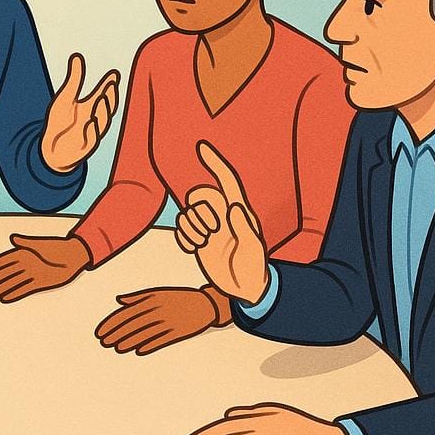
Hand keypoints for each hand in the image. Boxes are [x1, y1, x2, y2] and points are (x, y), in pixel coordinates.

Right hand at [0, 234, 89, 302]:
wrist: (76, 256)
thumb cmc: (59, 247)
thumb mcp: (42, 245)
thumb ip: (26, 243)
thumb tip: (13, 238)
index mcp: (23, 253)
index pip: (1, 262)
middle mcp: (25, 264)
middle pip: (4, 274)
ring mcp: (31, 274)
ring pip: (11, 283)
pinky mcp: (40, 282)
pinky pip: (23, 289)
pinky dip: (13, 294)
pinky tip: (3, 299)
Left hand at [40, 53, 119, 172]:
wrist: (51, 149)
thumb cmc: (60, 123)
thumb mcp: (65, 98)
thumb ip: (74, 80)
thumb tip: (77, 56)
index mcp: (91, 107)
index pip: (103, 94)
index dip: (109, 85)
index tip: (113, 74)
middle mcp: (94, 119)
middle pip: (107, 108)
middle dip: (110, 97)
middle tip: (110, 85)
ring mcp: (91, 134)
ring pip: (102, 123)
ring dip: (102, 111)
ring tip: (100, 98)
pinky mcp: (84, 148)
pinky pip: (91, 141)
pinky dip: (92, 131)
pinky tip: (91, 121)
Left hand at [95, 287, 219, 355]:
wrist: (205, 304)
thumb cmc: (179, 298)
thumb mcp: (158, 293)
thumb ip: (137, 297)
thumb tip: (118, 300)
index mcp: (152, 299)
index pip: (127, 312)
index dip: (112, 323)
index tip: (100, 332)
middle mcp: (158, 310)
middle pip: (133, 324)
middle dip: (116, 333)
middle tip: (103, 342)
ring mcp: (169, 321)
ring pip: (145, 333)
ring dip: (129, 341)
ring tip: (116, 348)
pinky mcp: (178, 332)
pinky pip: (161, 340)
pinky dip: (149, 345)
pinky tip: (137, 350)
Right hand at [177, 142, 269, 303]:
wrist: (245, 287)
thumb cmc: (254, 267)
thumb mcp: (253, 248)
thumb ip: (244, 227)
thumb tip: (234, 207)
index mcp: (238, 211)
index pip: (226, 181)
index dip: (215, 164)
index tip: (202, 148)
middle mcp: (222, 215)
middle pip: (199, 196)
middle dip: (199, 212)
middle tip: (211, 231)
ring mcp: (209, 227)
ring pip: (186, 214)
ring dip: (191, 229)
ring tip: (205, 244)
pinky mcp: (198, 240)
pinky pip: (180, 230)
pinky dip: (183, 239)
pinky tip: (194, 249)